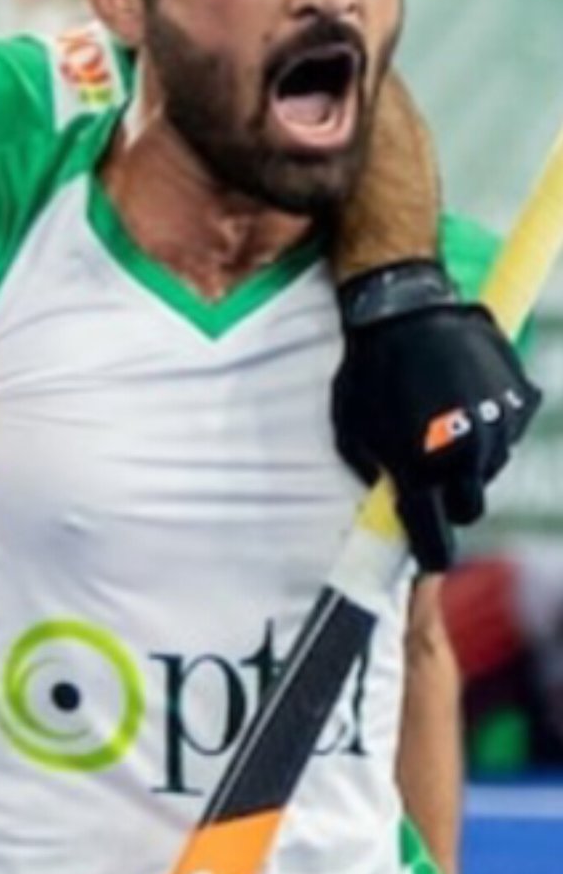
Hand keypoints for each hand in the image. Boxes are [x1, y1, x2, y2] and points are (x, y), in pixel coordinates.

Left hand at [334, 262, 540, 570]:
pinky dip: (489, 424)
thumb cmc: (368, 372)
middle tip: (433, 476)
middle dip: (453, 500)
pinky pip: (507, 431)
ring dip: (469, 459)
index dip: (431, 552)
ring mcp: (501, 428)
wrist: (406, 312)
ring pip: (490, 469)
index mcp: (422, 469)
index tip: (430, 560)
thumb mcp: (351, 429)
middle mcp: (467, 456)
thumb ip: (373, 474)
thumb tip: (391, 501)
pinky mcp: (522, 400)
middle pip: (470, 507)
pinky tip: (462, 396)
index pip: (434, 536)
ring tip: (440, 419)